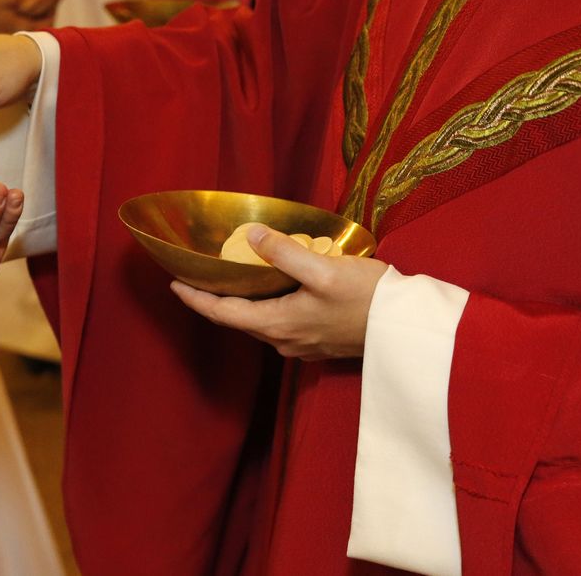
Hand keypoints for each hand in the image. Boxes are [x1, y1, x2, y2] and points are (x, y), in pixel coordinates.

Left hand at [170, 224, 388, 360]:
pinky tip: (271, 291)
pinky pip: (280, 325)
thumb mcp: (323, 269)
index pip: (223, 313)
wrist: (407, 329)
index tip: (174, 284)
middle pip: (238, 320)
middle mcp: (284, 340)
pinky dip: (265, 308)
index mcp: (278, 324)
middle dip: (214, 301)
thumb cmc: (367, 298)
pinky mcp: (319, 342)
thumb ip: (284, 253)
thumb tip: (250, 235)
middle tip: (196, 279)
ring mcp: (303, 345)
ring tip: (229, 281)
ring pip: (259, 323)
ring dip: (240, 305)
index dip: (196, 299)